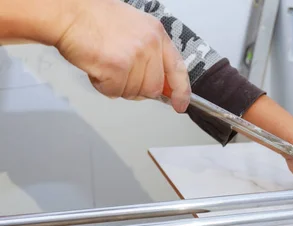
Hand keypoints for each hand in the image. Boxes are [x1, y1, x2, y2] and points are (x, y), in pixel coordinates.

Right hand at [54, 0, 190, 111]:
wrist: (69, 12)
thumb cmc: (95, 19)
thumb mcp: (135, 29)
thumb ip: (151, 53)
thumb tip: (159, 83)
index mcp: (157, 34)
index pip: (177, 68)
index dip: (181, 91)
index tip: (180, 104)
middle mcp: (149, 45)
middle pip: (154, 87)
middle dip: (138, 89)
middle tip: (121, 75)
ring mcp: (134, 57)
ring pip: (134, 92)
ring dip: (118, 86)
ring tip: (106, 65)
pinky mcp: (117, 68)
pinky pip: (114, 92)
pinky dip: (103, 86)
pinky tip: (97, 68)